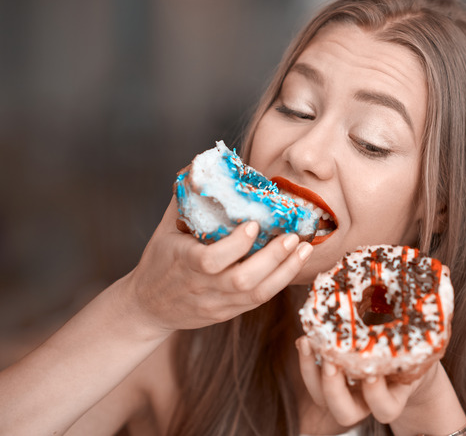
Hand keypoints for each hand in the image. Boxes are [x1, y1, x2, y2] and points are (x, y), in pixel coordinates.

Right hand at [122, 197, 312, 334]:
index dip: (236, 245)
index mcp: (184, 264)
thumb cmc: (159, 260)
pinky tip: (294, 263)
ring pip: (256, 294)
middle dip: (273, 258)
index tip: (254, 224)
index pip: (211, 260)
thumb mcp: (165, 228)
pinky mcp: (228, 313)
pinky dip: (279, 281)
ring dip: (285, 271)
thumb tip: (200, 164)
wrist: (148, 307)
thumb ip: (185, 200)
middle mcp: (202, 287)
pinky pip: (258, 301)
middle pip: (242, 280)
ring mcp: (217, 303)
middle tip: (294, 236)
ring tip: (305, 249)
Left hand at [295, 337, 438, 427]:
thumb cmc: (413, 347)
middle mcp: (365, 401)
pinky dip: (306, 359)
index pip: (385, 409)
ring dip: (309, 373)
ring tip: (307, 343)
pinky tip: (305, 338)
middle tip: (331, 363)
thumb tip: (421, 299)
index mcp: (392, 398)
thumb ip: (421, 337)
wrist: (403, 351)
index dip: (376, 396)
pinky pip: (312, 376)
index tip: (372, 373)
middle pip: (345, 414)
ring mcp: (345, 391)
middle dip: (334, 390)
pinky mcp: (330, 377)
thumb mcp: (420, 343)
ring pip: (321, 399)